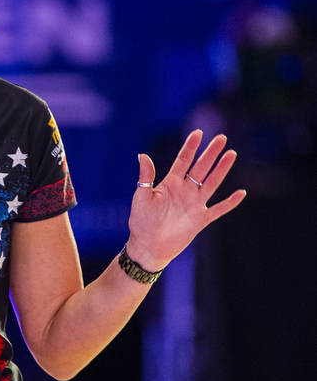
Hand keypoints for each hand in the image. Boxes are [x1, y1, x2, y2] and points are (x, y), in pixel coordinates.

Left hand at [126, 130, 246, 270]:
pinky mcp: (201, 219)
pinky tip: (241, 193)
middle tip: (221, 137)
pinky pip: (219, 209)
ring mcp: (194, 204)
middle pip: (201, 168)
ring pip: (212, 183)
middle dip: (210, 153)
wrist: (148, 247)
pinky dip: (230, 202)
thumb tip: (142, 155)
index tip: (198, 133)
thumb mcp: (141, 197)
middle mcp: (185, 191)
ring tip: (231, 154)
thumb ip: (146, 177)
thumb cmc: (140, 222)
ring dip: (222, 169)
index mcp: (170, 184)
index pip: (183, 161)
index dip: (190, 147)